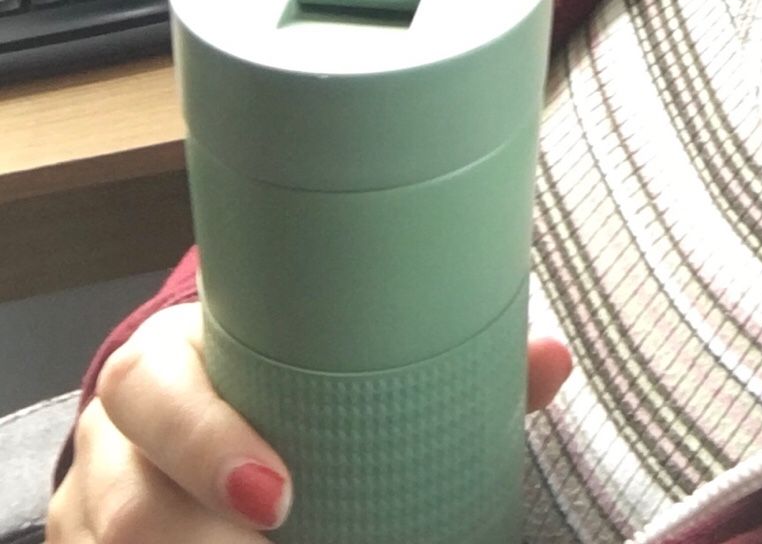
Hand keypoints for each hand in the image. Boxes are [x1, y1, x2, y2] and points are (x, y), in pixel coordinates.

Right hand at [46, 301, 573, 539]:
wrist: (193, 407)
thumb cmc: (273, 376)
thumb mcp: (321, 353)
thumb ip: (433, 356)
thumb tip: (549, 360)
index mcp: (164, 364)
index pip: (157, 392)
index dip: (209, 445)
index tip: (281, 495)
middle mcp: (115, 442)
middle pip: (131, 505)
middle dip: (204, 542)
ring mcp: (95, 514)